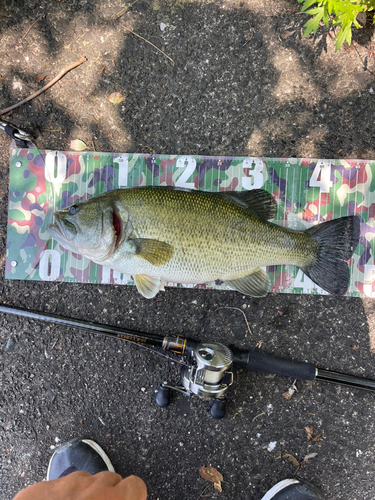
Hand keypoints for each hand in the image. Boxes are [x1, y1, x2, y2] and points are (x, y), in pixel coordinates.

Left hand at [13, 471, 146, 499]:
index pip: (135, 485)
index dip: (131, 496)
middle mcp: (94, 489)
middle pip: (110, 480)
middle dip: (107, 495)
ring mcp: (66, 485)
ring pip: (84, 481)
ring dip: (83, 495)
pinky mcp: (41, 489)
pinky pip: (57, 486)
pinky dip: (58, 498)